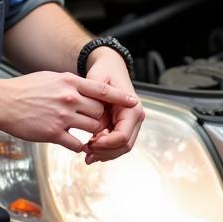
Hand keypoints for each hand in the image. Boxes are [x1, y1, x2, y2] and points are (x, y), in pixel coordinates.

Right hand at [0, 71, 136, 151]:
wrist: (2, 102)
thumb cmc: (25, 89)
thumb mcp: (52, 78)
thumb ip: (71, 83)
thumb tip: (84, 88)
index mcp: (70, 82)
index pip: (102, 90)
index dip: (120, 97)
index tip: (133, 102)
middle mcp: (69, 98)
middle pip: (99, 111)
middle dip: (99, 118)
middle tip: (94, 121)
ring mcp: (62, 116)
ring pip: (91, 127)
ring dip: (91, 132)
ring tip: (84, 132)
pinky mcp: (52, 133)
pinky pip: (76, 143)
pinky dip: (79, 145)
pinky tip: (72, 142)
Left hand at [81, 48, 144, 162]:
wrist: (110, 66)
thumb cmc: (103, 72)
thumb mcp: (98, 84)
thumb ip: (98, 106)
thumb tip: (97, 130)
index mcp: (133, 108)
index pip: (122, 136)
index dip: (106, 144)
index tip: (89, 143)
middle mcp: (136, 117)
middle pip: (124, 146)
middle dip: (105, 152)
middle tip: (86, 152)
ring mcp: (131, 123)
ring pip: (122, 148)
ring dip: (105, 154)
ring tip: (87, 154)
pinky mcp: (124, 125)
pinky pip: (117, 144)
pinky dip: (106, 150)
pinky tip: (91, 150)